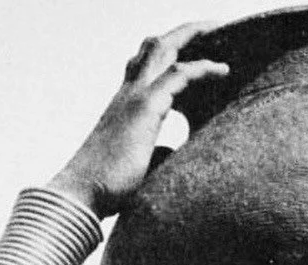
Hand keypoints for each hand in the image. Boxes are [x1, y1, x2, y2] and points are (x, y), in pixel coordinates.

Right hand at [47, 22, 227, 218]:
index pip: (143, 66)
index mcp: (123, 106)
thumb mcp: (136, 167)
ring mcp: (135, 97)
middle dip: (184, 33)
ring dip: (194, 35)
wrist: (84, 193)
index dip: (168, 56)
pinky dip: (204, 68)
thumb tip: (170, 153)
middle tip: (212, 28)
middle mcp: (127, 94)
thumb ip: (154, 155)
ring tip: (220, 30)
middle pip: (154, 47)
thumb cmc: (106, 188)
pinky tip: (224, 70)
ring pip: (165, 48)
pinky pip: (181, 74)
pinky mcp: (146, 108)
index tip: (191, 54)